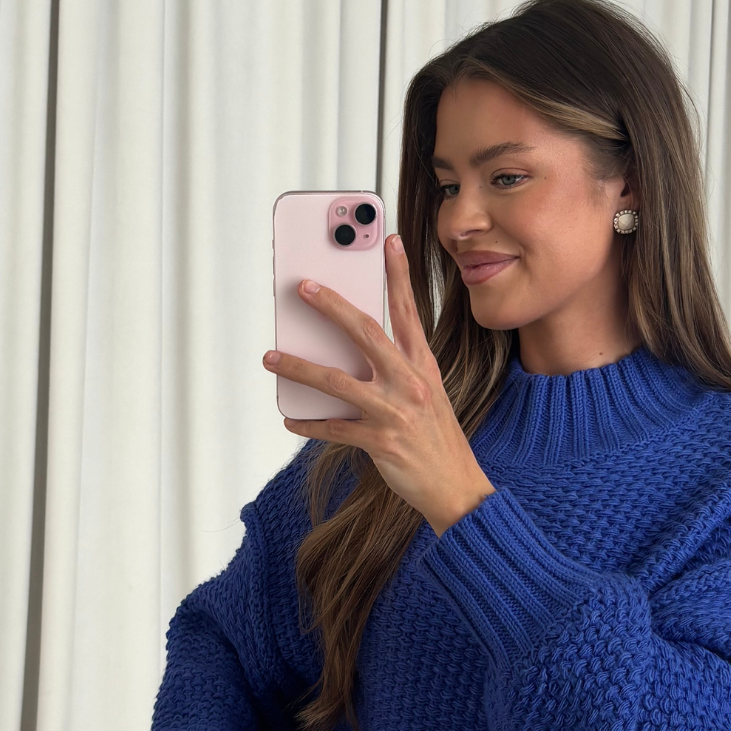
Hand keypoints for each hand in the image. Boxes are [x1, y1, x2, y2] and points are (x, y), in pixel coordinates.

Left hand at [264, 234, 495, 536]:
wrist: (459, 489)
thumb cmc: (438, 441)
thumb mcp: (428, 396)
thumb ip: (397, 371)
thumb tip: (348, 355)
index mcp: (423, 366)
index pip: (408, 312)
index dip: (399, 275)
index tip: (389, 241)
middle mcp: (410, 383)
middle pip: (364, 332)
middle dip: (330, 306)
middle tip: (303, 287)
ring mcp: (395, 412)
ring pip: (337, 381)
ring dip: (298, 367)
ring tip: (271, 357)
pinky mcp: (381, 442)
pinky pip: (334, 429)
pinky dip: (308, 424)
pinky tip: (290, 419)